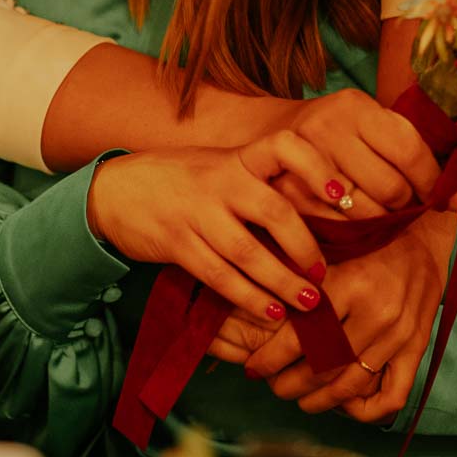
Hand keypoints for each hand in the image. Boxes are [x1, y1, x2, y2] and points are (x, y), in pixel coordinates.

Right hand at [87, 145, 335, 324]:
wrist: (114, 190)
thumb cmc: (181, 180)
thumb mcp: (219, 166)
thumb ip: (258, 182)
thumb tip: (316, 210)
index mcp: (236, 158)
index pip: (284, 146)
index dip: (317, 167)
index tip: (342, 196)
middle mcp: (219, 180)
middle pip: (273, 210)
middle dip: (304, 248)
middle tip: (323, 274)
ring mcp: (196, 212)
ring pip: (248, 252)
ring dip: (281, 282)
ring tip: (307, 304)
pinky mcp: (177, 243)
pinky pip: (219, 275)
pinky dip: (247, 297)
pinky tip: (268, 311)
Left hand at [209, 210, 456, 418]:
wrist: (421, 234)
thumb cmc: (364, 235)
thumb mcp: (328, 242)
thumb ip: (295, 269)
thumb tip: (252, 293)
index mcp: (350, 283)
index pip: (300, 337)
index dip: (270, 359)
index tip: (251, 367)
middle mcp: (377, 313)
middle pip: (323, 367)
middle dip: (289, 384)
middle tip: (271, 385)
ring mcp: (400, 334)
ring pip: (352, 385)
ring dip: (320, 400)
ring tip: (299, 399)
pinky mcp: (418, 347)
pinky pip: (393, 394)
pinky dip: (367, 410)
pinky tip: (344, 406)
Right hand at [267, 91, 456, 218]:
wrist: (270, 135)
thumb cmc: (340, 135)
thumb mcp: (374, 131)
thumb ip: (419, 160)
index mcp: (357, 106)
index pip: (409, 150)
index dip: (431, 183)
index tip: (435, 198)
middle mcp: (329, 125)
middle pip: (389, 186)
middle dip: (405, 206)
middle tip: (404, 208)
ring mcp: (305, 157)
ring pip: (364, 210)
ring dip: (381, 222)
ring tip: (380, 215)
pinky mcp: (286, 186)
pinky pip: (336, 223)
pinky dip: (353, 230)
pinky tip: (355, 224)